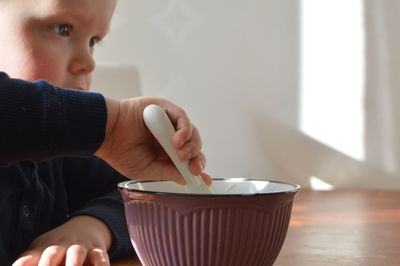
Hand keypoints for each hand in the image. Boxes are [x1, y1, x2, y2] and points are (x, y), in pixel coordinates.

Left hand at [12, 216, 110, 265]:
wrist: (87, 225)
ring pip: (76, 253)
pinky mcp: (98, 250)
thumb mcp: (42, 247)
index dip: (33, 264)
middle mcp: (63, 245)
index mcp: (46, 246)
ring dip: (72, 263)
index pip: (34, 257)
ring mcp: (81, 247)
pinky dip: (101, 264)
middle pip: (52, 253)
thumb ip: (28, 260)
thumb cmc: (59, 243)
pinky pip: (101, 257)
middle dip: (47, 265)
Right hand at [96, 96, 211, 184]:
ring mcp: (169, 122)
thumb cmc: (122, 153)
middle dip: (196, 159)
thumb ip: (168, 173)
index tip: (204, 181)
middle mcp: (170, 136)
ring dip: (190, 145)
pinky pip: (182, 117)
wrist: (106, 134)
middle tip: (193, 168)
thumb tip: (187, 179)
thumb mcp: (148, 170)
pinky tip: (177, 140)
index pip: (189, 159)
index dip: (197, 168)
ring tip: (181, 154)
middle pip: (194, 146)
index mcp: (166, 152)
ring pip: (191, 132)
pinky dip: (184, 130)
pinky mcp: (166, 108)